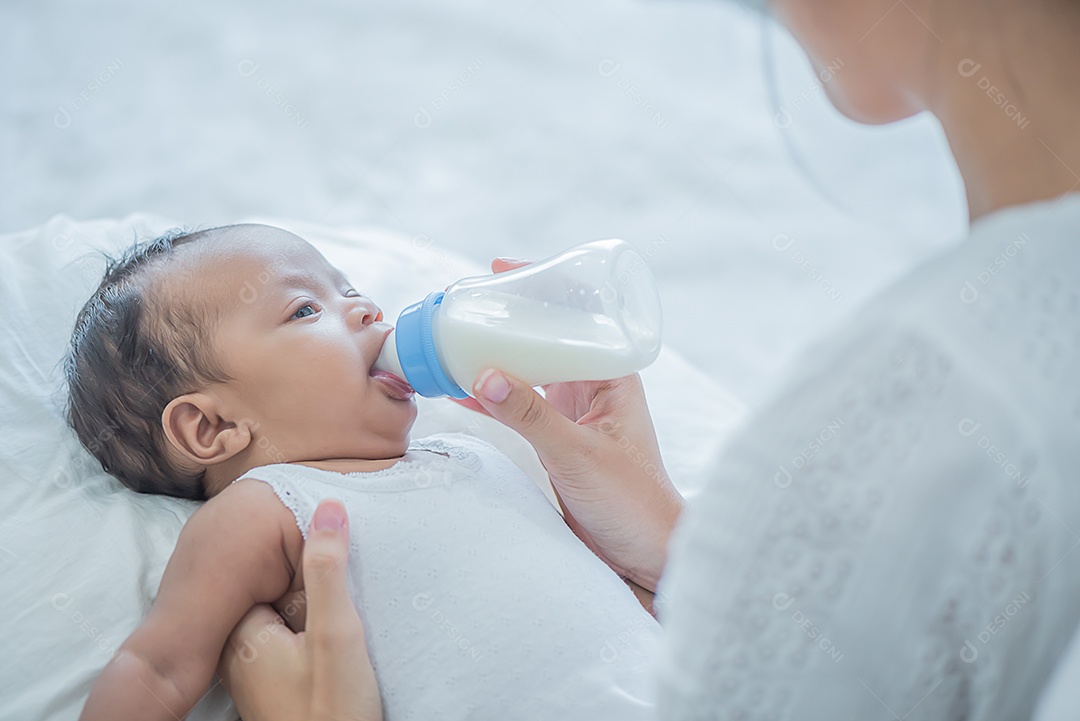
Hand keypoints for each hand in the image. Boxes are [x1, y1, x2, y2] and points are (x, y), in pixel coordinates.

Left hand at [218, 500, 381, 720]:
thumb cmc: (333, 708)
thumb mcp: (338, 630)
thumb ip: (329, 568)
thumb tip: (328, 505)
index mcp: (244, 633)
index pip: (274, 576)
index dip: (309, 573)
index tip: (338, 581)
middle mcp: (241, 656)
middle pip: (282, 599)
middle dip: (314, 596)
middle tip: (345, 616)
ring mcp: (258, 679)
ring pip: (290, 626)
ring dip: (318, 621)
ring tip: (347, 638)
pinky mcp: (277, 694)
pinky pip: (294, 651)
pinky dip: (315, 647)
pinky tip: (339, 662)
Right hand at [451, 259, 684, 591]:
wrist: (646, 556)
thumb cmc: (633, 502)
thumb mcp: (578, 454)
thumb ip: (532, 416)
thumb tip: (484, 373)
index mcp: (613, 374)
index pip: (578, 313)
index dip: (541, 285)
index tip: (499, 268)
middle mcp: (594, 385)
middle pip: (548, 336)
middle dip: (509, 318)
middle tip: (465, 303)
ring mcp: (574, 412)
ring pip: (528, 370)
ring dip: (495, 356)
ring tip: (453, 338)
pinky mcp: (557, 439)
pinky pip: (517, 408)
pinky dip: (490, 397)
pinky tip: (458, 388)